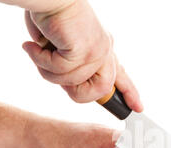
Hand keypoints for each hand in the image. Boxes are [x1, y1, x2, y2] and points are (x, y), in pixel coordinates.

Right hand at [22, 0, 142, 110]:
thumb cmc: (49, 16)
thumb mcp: (64, 46)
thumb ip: (71, 66)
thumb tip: (70, 86)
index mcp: (103, 47)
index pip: (120, 74)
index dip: (129, 92)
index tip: (138, 108)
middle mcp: (104, 49)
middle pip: (100, 90)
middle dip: (76, 92)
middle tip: (54, 75)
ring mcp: (96, 50)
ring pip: (72, 82)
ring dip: (47, 70)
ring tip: (36, 50)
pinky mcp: (83, 50)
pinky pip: (60, 71)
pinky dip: (41, 60)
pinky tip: (32, 45)